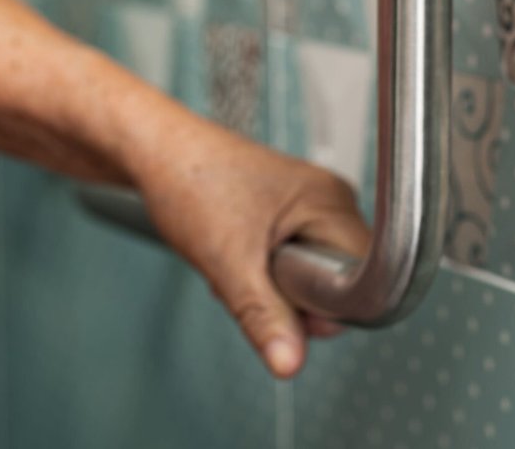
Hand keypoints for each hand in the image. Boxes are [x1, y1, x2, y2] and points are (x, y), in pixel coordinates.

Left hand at [130, 115, 371, 378]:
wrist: (151, 150)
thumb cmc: (189, 180)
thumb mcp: (227, 261)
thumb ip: (263, 316)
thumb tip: (290, 363)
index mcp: (331, 202)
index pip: (363, 276)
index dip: (327, 304)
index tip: (287, 301)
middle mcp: (328, 199)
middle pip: (336, 280)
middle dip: (291, 296)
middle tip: (251, 275)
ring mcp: (307, 204)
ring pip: (308, 275)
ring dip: (270, 285)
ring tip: (235, 259)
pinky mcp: (286, 211)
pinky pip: (289, 261)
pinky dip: (259, 271)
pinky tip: (233, 256)